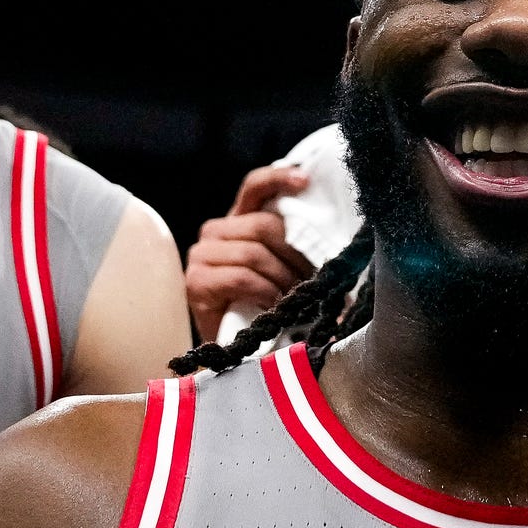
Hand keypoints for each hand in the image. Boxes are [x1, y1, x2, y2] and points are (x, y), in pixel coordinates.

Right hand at [183, 166, 314, 341]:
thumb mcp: (284, 268)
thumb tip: (331, 233)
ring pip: (253, 252)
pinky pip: (241, 277)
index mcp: (239, 220)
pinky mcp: (196, 282)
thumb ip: (294, 246)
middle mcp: (216, 231)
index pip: (255, 186)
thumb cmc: (266, 304)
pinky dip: (265, 292)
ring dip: (282, 279)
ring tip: (297, 298)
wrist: (235, 348)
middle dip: (295, 254)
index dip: (279, 178)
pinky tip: (275, 307)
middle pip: (262, 225)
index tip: (306, 181)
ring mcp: (201, 255)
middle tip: (315, 280)